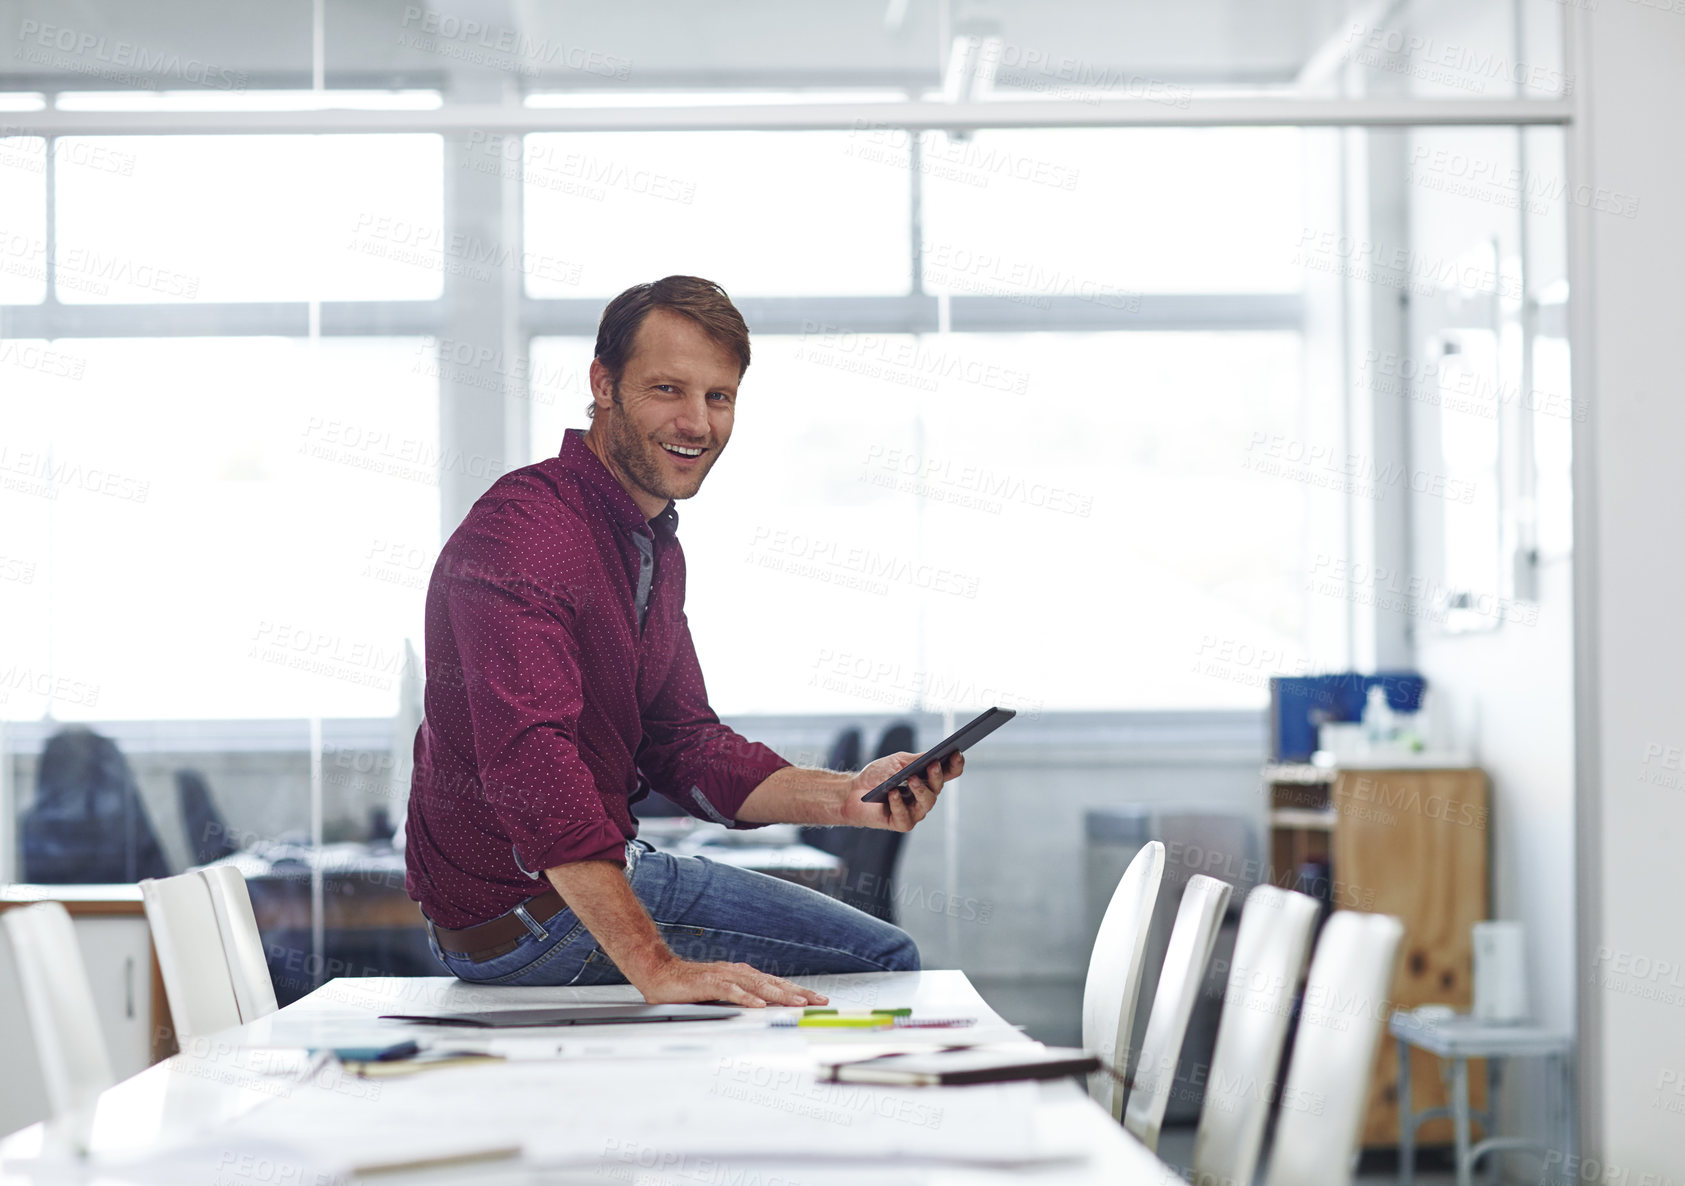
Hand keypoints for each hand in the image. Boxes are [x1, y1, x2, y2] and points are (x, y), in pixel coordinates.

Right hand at [632, 953, 829, 1007]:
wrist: (659, 973)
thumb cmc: (690, 987)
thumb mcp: (721, 996)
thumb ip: (741, 1000)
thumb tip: (763, 1011)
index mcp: (742, 976)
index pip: (776, 984)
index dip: (798, 991)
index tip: (817, 1000)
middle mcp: (737, 973)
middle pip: (774, 983)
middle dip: (798, 992)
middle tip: (820, 1001)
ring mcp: (724, 976)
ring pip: (758, 985)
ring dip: (779, 994)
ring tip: (798, 1003)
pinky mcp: (708, 982)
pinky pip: (730, 990)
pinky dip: (746, 997)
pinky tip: (759, 1004)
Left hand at [837, 751, 964, 831]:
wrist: (853, 791)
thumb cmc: (877, 775)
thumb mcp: (898, 762)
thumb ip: (916, 759)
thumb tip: (934, 755)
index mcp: (927, 780)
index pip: (948, 773)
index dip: (955, 765)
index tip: (957, 753)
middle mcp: (925, 797)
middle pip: (938, 787)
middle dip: (937, 775)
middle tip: (933, 764)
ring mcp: (915, 812)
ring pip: (926, 803)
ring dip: (920, 790)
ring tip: (910, 779)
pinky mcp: (902, 823)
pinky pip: (905, 816)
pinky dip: (898, 804)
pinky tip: (893, 793)